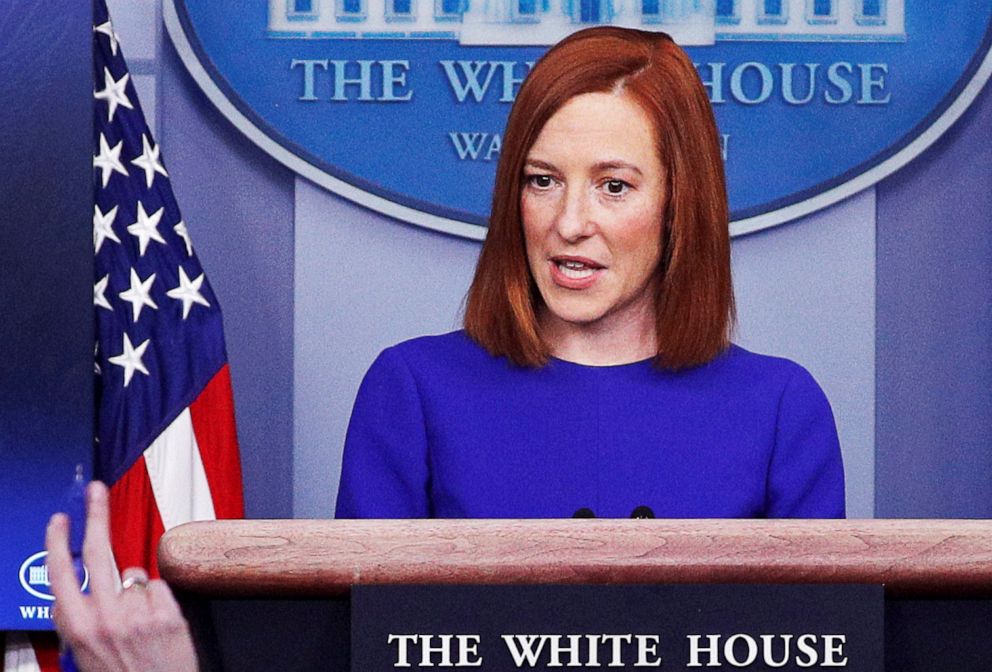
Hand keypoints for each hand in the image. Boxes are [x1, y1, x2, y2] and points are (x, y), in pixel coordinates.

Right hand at [46, 481, 198, 671]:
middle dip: (96, 514)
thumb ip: (81, 620)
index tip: (60, 519)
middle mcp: (105, 616)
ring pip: (134, 574)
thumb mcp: (84, 653)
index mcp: (78, 627)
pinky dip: (159, 602)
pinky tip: (158, 624)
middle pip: (98, 551)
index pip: (61, 572)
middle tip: (96, 490)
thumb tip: (81, 592)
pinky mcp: (167, 613)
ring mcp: (137, 613)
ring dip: (136, 590)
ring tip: (140, 621)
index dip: (57, 541)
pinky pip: (159, 589)